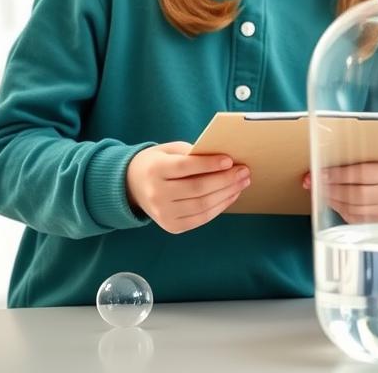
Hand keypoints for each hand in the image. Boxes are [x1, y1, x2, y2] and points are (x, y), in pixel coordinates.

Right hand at [125, 142, 250, 233]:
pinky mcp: (171, 226)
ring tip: (242, 182)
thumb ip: (194, 154)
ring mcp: (163, 213)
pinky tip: (231, 195)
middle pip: (197, 188)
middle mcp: (156, 194)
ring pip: (202, 205)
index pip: (185, 167)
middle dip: (225, 180)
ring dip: (227, 194)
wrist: (133, 185)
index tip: (230, 160)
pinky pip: (201, 218)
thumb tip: (226, 160)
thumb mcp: (171, 150)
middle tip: (244, 171)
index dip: (209, 164)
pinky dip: (220, 207)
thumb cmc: (160, 162)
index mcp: (155, 170)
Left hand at [303, 160, 377, 223]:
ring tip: (320, 192)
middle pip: (358, 194)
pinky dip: (338, 209)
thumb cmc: (374, 170)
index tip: (321, 173)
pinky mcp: (375, 221)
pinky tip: (330, 201)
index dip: (339, 174)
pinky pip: (353, 217)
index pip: (362, 174)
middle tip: (316, 184)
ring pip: (354, 208)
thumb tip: (317, 168)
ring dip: (333, 200)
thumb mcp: (368, 161)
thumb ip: (348, 163)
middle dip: (333, 189)